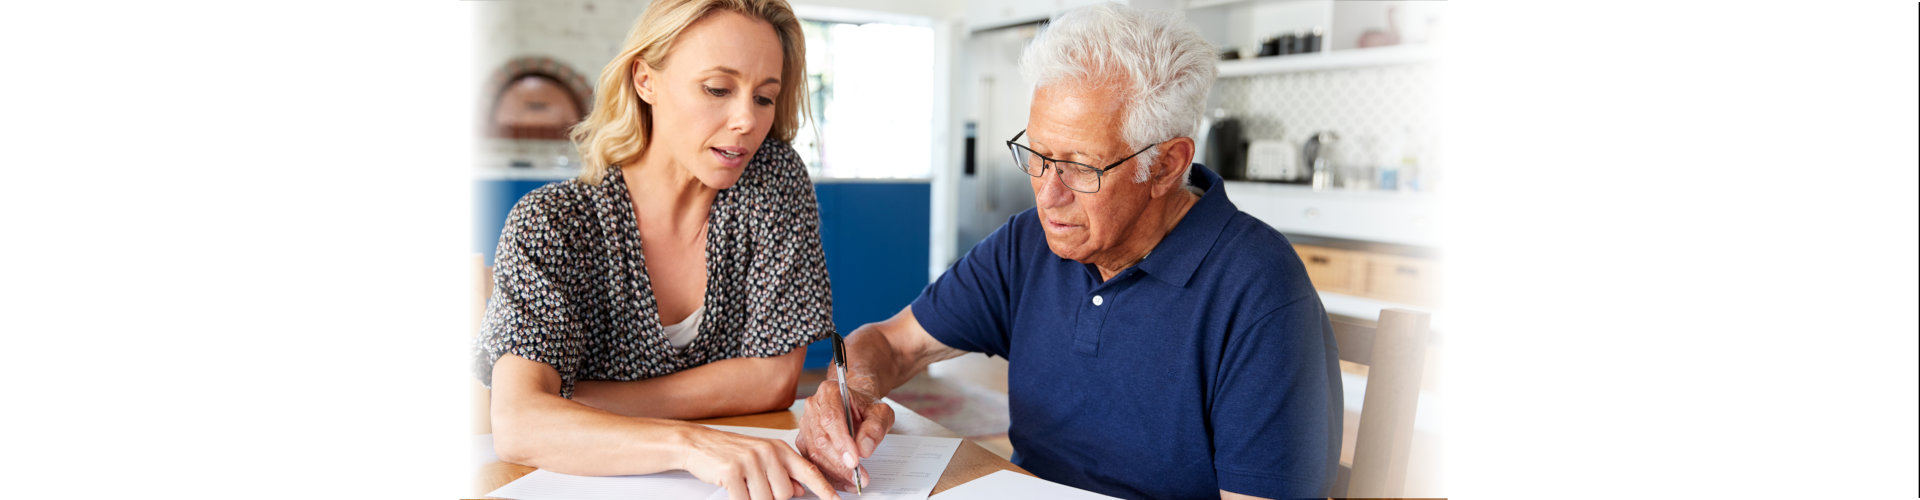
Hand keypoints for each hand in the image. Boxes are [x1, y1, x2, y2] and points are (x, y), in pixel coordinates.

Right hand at [680, 426, 839, 499]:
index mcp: (779, 449)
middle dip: (771, 497)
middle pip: (785, 494)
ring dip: (753, 498)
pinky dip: (740, 499)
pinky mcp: (733, 471)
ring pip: (767, 499)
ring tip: (742, 483)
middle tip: (754, 484)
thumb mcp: (762, 458)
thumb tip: (801, 490)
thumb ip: (783, 473)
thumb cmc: (730, 452)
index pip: (808, 471)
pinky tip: (733, 486)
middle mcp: (768, 452)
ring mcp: (751, 460)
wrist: (698, 444)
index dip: (824, 490)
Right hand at [797, 379, 894, 490]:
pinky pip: (812, 461)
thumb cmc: (866, 407)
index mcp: (829, 392)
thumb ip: (875, 428)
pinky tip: (844, 482)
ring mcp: (806, 425)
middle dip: (840, 462)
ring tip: (854, 482)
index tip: (854, 460)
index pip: (831, 418)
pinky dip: (829, 475)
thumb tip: (864, 448)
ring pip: (815, 453)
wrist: (857, 406)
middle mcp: (813, 407)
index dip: (842, 442)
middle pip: (821, 439)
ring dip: (835, 472)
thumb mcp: (881, 413)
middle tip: (858, 476)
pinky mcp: (804, 441)